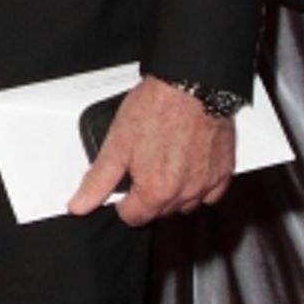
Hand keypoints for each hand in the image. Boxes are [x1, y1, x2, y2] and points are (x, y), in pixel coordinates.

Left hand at [67, 75, 235, 227]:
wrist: (191, 86)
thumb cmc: (157, 108)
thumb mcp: (116, 143)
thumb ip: (98, 180)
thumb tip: (80, 205)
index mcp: (155, 191)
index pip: (133, 218)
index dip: (122, 202)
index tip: (124, 185)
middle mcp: (183, 194)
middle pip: (159, 212)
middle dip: (147, 196)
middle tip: (143, 166)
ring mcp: (206, 184)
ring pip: (185, 204)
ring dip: (172, 193)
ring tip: (164, 163)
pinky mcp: (223, 172)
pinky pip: (211, 193)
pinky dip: (198, 186)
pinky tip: (188, 166)